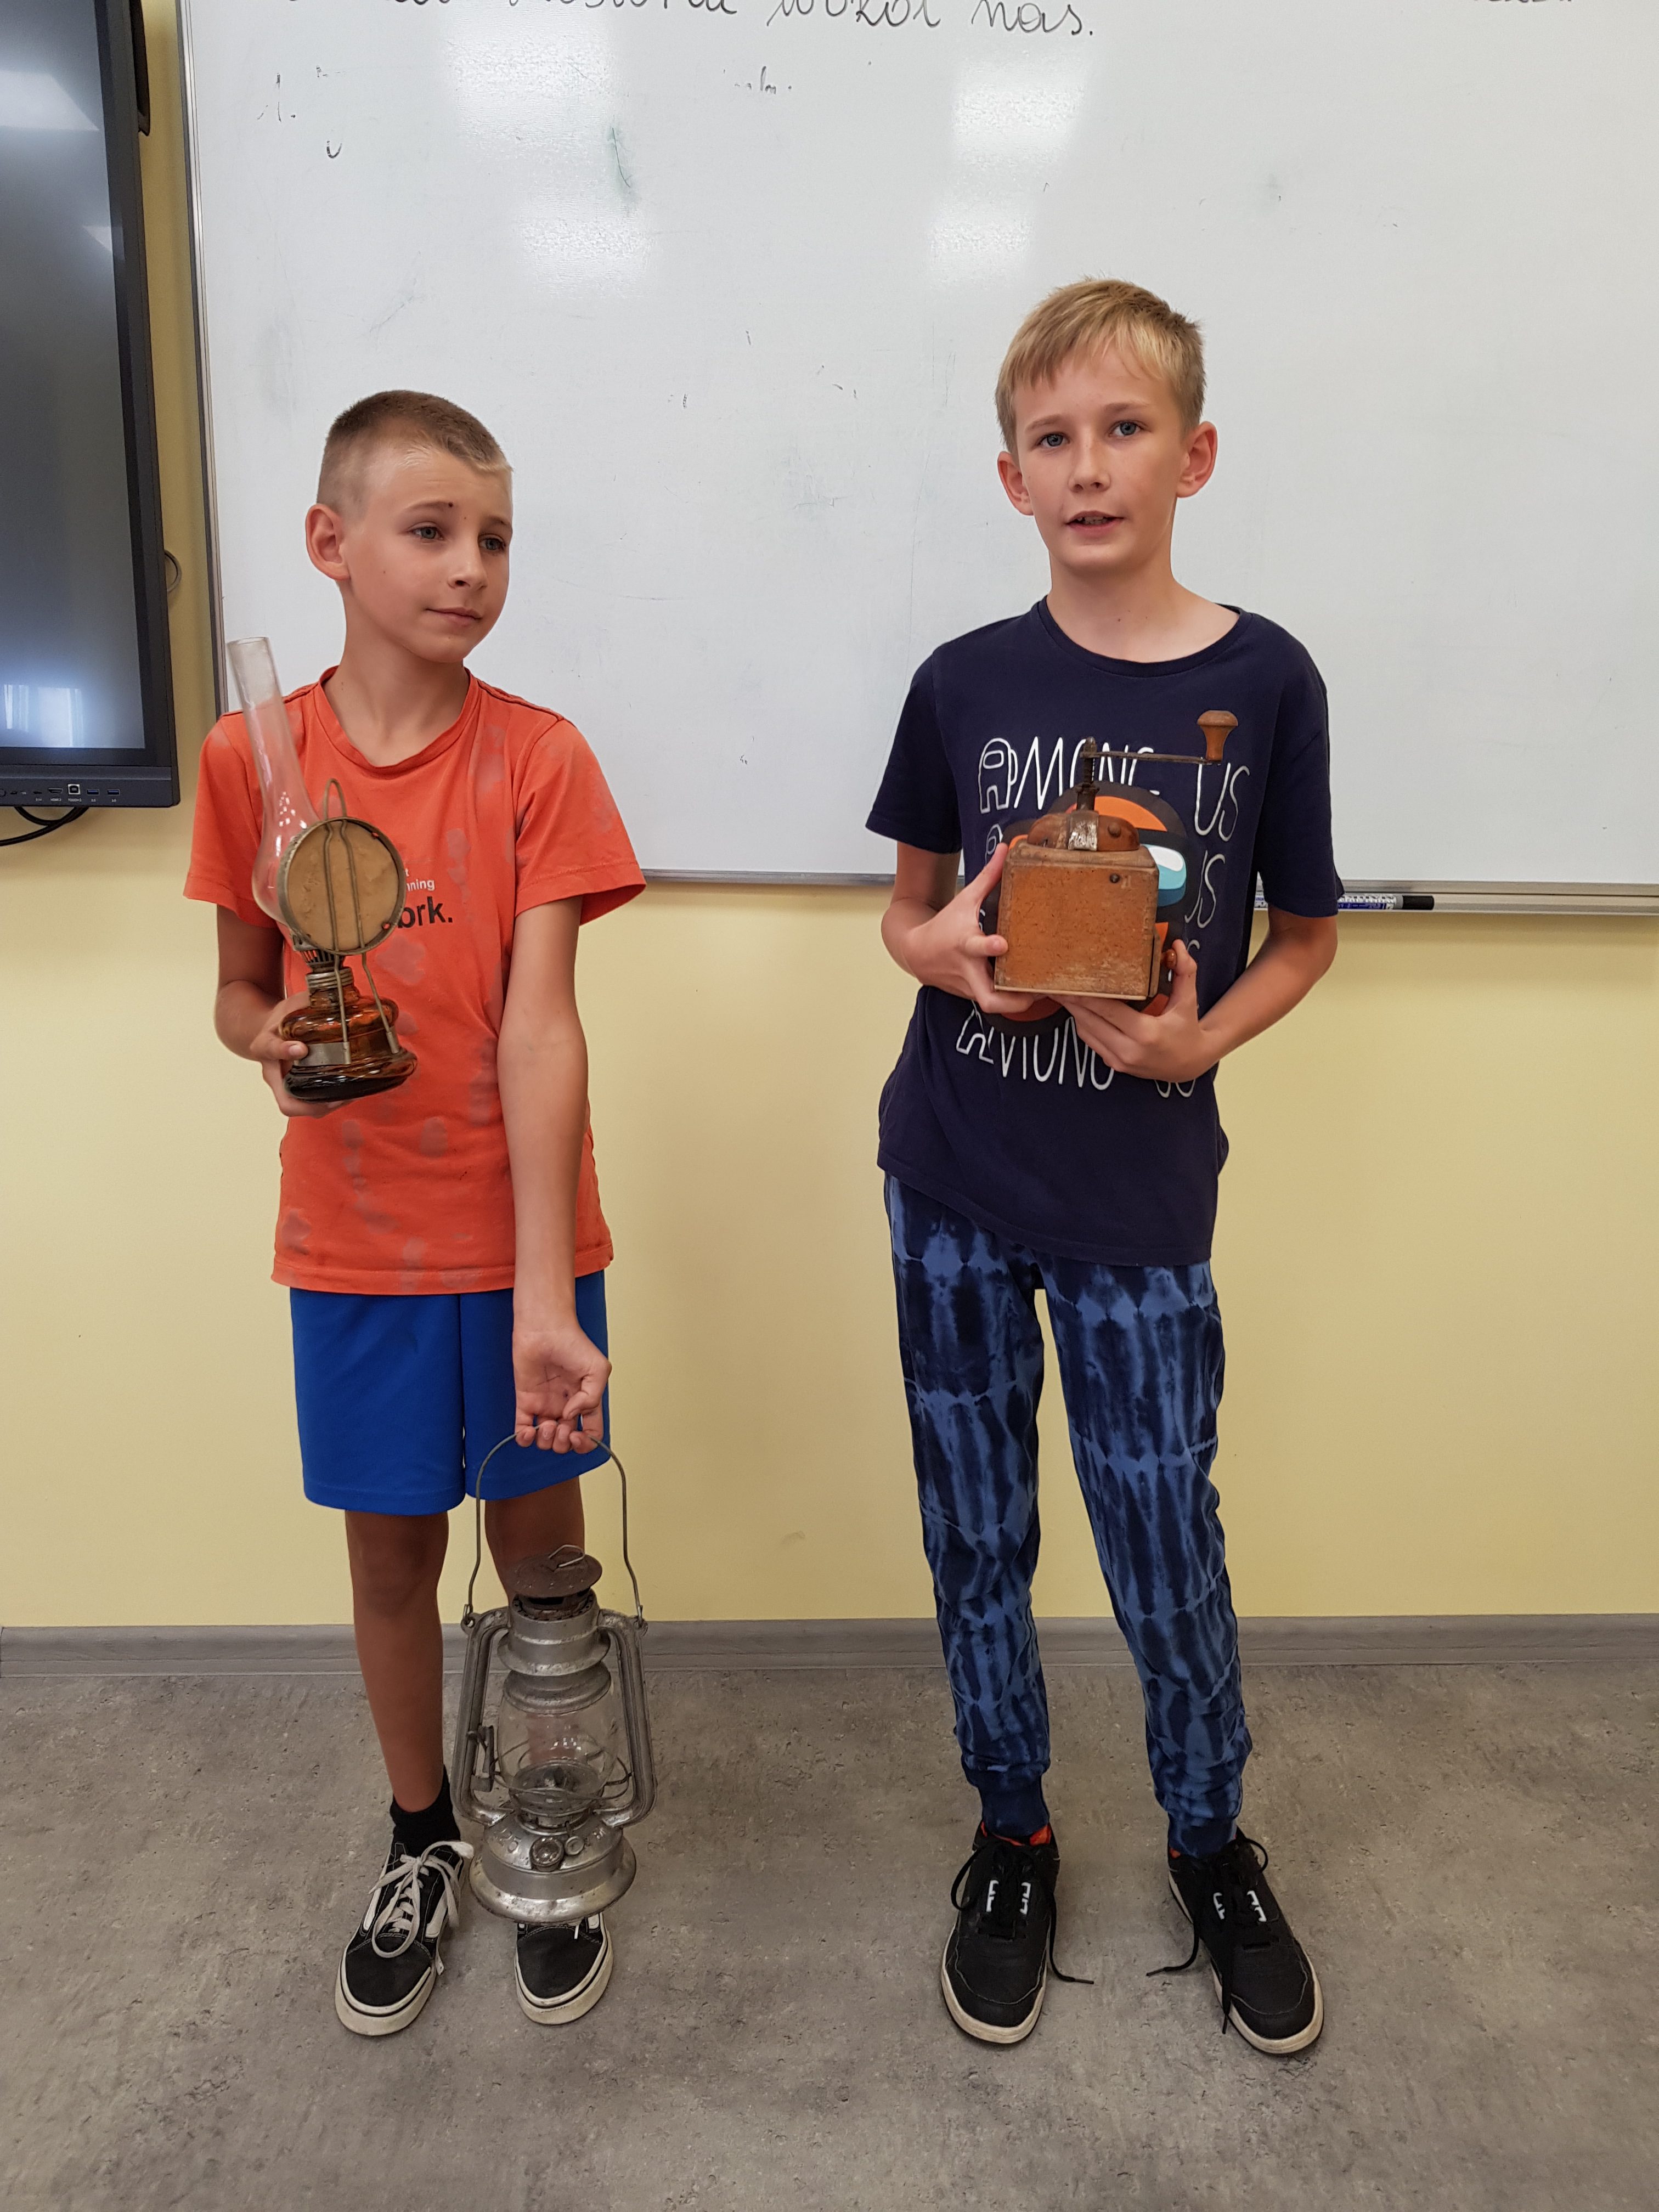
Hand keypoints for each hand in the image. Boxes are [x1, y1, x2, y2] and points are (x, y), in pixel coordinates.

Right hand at [248, 990, 343, 1118]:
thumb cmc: (281, 1018)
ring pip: (300, 1107)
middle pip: (286, 1100)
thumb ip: (313, 1001)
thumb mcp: (292, 1005)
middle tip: (336, 1096)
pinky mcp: (296, 1089)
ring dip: (325, 1106)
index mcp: (265, 1045)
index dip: (284, 1050)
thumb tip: (346, 994)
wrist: (266, 1030)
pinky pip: (310, 1103)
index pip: (270, 1049)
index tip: (301, 1048)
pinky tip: (350, 1092)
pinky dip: (329, 1101)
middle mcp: (272, 1071)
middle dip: (311, 1104)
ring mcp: (283, 1084)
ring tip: (349, 1095)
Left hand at [512, 1310, 610, 1452]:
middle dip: (564, 1444)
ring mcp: (545, 1405)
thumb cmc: (572, 1342)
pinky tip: (528, 1432)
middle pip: (567, 1440)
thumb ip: (592, 1398)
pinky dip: (524, 1439)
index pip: (590, 1432)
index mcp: (586, 1400)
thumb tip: (571, 1416)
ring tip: (546, 1426)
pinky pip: (522, 1430)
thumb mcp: (598, 1369)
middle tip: (561, 1429)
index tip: (578, 1436)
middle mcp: (566, 1406)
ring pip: (546, 1440)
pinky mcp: (526, 1401)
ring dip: (546, 1441)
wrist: (544, 1328)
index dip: (586, 1442)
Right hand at [902, 845, 1051, 1018]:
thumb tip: (1006, 848)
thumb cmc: (944, 926)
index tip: (1002, 944)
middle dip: (1012, 1001)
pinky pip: (994, 1002)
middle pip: (988, 997)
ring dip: (1017, 1004)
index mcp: (965, 943)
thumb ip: (988, 877)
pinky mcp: (973, 995)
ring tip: (1041, 994)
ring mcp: (971, 986)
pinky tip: (1031, 993)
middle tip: (1035, 993)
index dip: (989, 947)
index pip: (975, 947)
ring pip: (994, 1005)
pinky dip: (1011, 1001)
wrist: (916, 953)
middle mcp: (968, 969)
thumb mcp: (964, 899)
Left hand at [1058, 940, 1218, 1082]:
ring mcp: (1119, 1061)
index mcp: (1146, 1033)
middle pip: (1089, 1021)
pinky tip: (1079, 1008)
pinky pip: (1091, 1041)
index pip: (1107, 1010)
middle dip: (1071, 1002)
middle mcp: (1129, 1050)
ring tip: (1063, 992)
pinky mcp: (1114, 1065)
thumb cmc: (1187, 1030)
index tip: (1068, 982)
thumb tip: (1176, 945)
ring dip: (1074, 1012)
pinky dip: (1084, 1024)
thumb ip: (1184, 972)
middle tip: (1055, 983)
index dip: (1085, 996)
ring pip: (1086, 1032)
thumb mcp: (1188, 1001)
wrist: (1188, 1065)